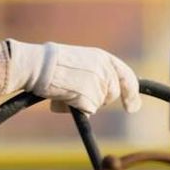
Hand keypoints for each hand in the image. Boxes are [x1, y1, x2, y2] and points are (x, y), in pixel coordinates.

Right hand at [8, 41, 142, 114]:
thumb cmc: (50, 63)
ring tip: (65, 92)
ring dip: (84, 103)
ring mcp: (98, 83)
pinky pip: (88, 111)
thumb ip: (92, 74)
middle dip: (99, 99)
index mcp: (102, 57)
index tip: (132, 108)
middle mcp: (104, 69)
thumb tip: (98, 98)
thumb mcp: (78, 61)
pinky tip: (63, 98)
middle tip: (79, 95)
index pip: (126, 75)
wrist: (38, 65)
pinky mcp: (89, 96)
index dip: (131, 93)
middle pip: (112, 94)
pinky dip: (76, 109)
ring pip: (98, 104)